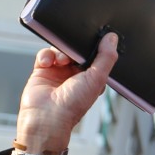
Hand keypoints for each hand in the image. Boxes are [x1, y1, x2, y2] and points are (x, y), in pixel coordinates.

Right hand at [16, 33, 118, 154]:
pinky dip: (46, 55)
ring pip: (60, 49)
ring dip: (61, 51)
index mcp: (92, 76)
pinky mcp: (42, 71)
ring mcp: (58, 71)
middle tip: (75, 51)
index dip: (94, 46)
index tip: (94, 39)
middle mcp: (76, 73)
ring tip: (62, 61)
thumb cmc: (74, 104)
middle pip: (76, 49)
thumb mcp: (98, 78)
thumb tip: (112, 38)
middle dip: (75, 47)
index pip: (95, 54)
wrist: (47, 116)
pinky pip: (45, 54)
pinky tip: (48, 63)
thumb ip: (106, 57)